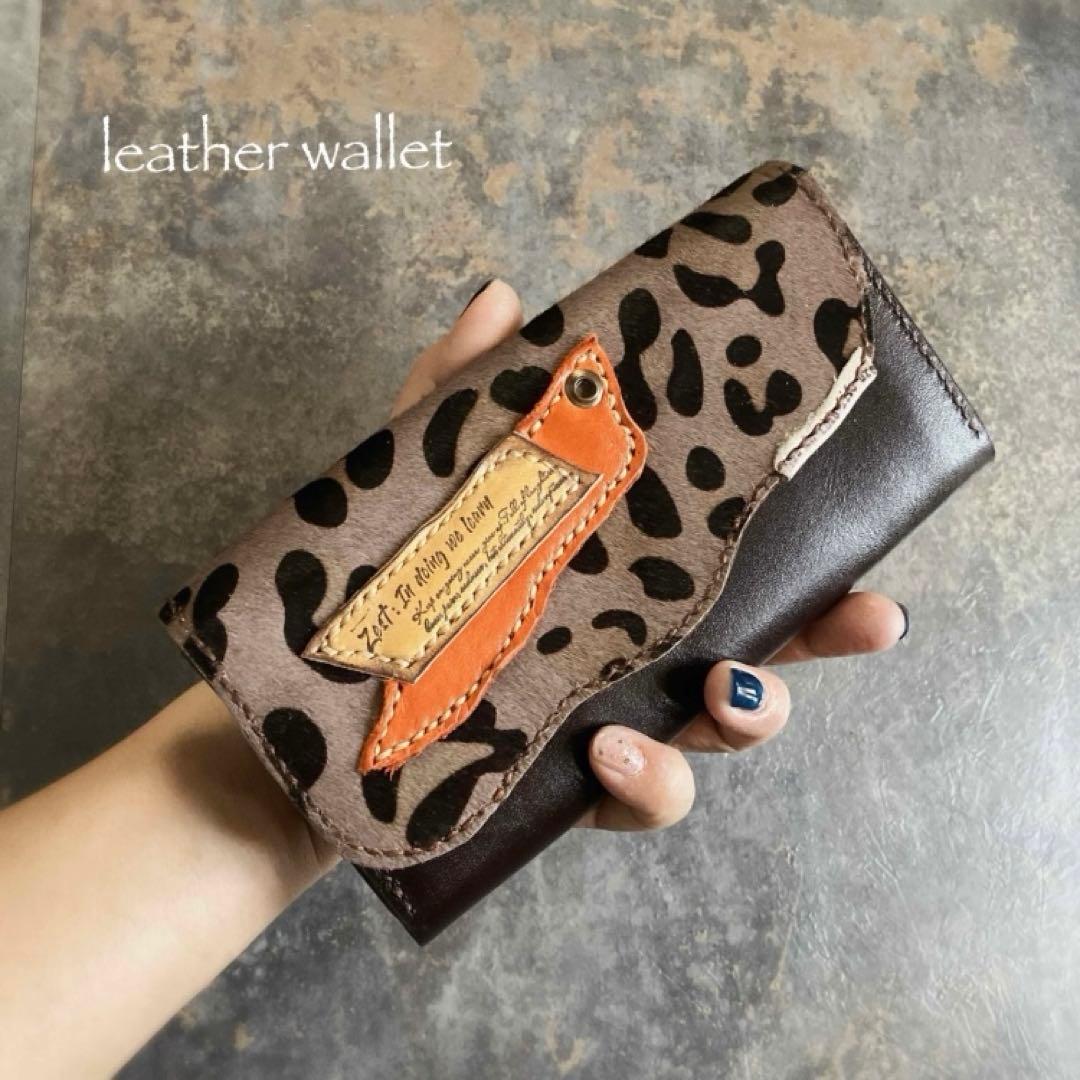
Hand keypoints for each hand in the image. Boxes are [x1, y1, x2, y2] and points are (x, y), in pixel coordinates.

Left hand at [397, 280, 908, 831]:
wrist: (309, 701)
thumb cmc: (381, 576)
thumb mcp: (422, 474)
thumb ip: (459, 389)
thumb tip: (501, 293)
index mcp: (617, 577)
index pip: (731, 567)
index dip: (811, 564)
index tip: (865, 548)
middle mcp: (627, 653)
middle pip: (756, 650)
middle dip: (824, 639)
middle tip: (869, 615)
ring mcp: (603, 723)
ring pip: (710, 738)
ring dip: (745, 717)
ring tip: (719, 692)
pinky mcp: (561, 790)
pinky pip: (631, 801)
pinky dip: (645, 781)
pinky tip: (614, 752)